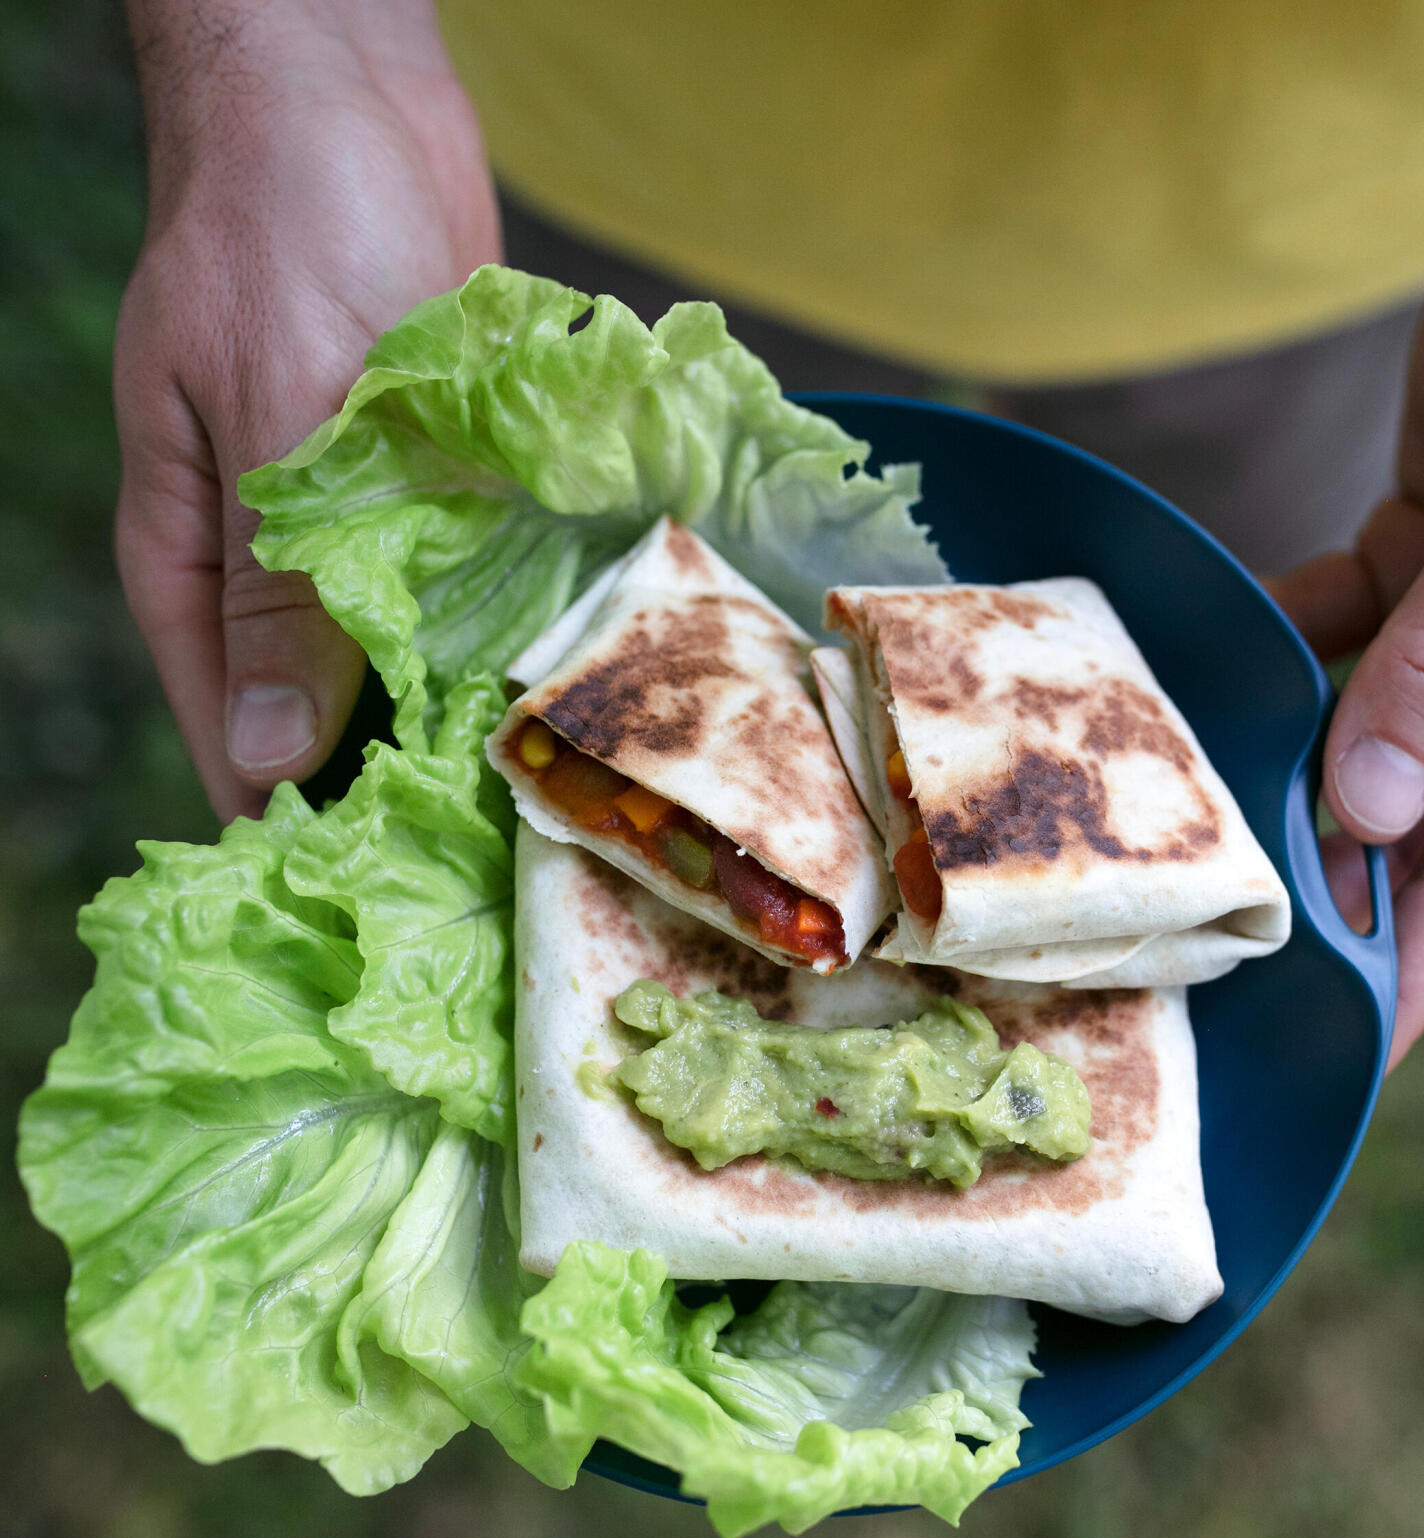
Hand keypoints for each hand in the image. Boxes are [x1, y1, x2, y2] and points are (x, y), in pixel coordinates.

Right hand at [115, 0, 498, 820]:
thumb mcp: (277, 409)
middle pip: (331, 705)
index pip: (234, 728)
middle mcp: (282, 554)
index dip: (299, 816)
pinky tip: (573, 681)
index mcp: (197, 553)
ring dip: (467, 711)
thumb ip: (281, 582)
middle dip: (401, 778)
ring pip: (411, 651)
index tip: (378, 901)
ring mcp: (368, 518)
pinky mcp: (445, 478)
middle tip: (494, 868)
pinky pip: (471, 578)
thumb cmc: (286, 229)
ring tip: (547, 800)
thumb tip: (264, 749)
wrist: (349, 98)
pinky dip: (511, 624)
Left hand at [1265, 0, 1423, 1064]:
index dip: (1407, 973)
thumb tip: (1374, 813)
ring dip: (1279, 787)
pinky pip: (1331, 641)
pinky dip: (1268, 667)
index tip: (1325, 1063)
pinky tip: (1188, 697)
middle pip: (1416, 828)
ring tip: (1176, 860)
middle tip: (1203, 978)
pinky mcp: (1416, 560)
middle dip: (1323, 900)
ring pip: (1362, 741)